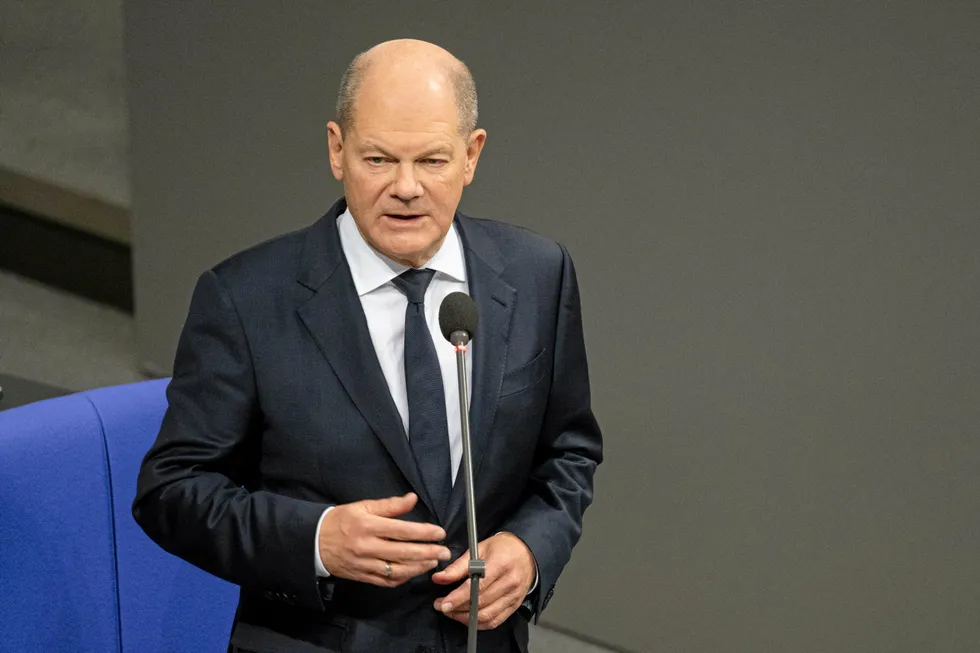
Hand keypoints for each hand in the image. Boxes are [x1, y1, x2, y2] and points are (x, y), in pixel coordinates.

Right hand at [317, 492, 450, 586]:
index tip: (440, 533)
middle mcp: (368, 546)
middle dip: (428, 553)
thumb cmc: (340, 521)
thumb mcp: (362, 506)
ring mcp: (365, 564)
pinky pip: (387, 581)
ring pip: (398, 569)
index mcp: (368, 525)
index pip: (402, 530)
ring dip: (419, 567)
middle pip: (404, 552)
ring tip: (433, 562)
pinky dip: (403, 578)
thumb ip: (389, 505)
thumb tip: (412, 499)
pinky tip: (414, 571)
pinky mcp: (363, 577)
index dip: (424, 533)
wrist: (313, 543)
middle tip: (445, 552)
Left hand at [431, 532, 535, 629]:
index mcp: (500, 564)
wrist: (527, 552)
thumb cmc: (502, 548)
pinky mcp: (514, 605)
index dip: (458, 597)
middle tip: (441, 606)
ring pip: (487, 615)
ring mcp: (513, 596)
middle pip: (480, 603)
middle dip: (457, 608)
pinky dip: (478, 623)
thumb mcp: (479, 549)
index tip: (443, 603)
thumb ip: (459, 566)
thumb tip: (439, 578)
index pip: (477, 586)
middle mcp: (509, 582)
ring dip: (465, 618)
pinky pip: (495, 621)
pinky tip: (467, 618)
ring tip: (451, 612)